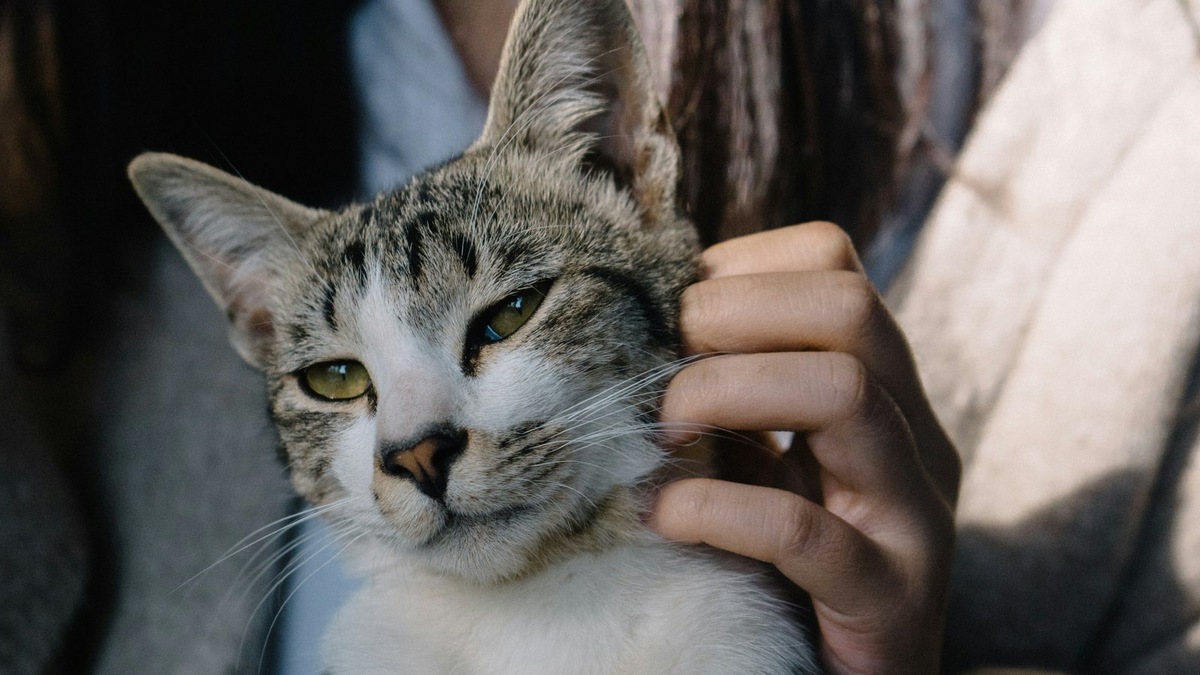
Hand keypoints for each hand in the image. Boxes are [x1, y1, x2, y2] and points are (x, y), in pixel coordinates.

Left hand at [648, 222, 960, 672]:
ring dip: (724, 393)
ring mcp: (913, 515)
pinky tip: (665, 517)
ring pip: (845, 391)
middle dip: (731, 315)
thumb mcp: (762, 461)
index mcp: (881, 388)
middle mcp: (913, 435)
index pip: (833, 264)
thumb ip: (727, 400)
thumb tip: (630, 327)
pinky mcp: (890, 599)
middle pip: (848, 306)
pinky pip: (805, 529)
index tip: (668, 316)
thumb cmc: (790, 566)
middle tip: (660, 367)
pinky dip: (716, 509)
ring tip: (662, 436)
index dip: (738, 268)